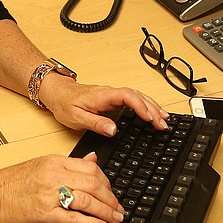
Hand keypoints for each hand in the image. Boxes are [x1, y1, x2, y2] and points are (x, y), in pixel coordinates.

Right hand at [0, 152, 122, 222]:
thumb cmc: (14, 180)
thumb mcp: (43, 164)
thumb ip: (70, 163)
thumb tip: (94, 160)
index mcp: (55, 161)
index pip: (90, 168)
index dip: (107, 182)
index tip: (112, 193)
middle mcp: (54, 175)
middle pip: (93, 184)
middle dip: (110, 198)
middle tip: (119, 209)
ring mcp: (49, 194)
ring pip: (86, 200)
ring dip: (105, 211)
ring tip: (115, 220)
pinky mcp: (43, 212)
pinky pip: (73, 218)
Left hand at [38, 77, 168, 137]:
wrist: (57, 93)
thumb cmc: (65, 104)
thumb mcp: (76, 117)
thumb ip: (95, 123)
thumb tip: (113, 129)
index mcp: (103, 95)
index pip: (127, 96)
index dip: (140, 106)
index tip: (150, 118)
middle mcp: (110, 93)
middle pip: (137, 96)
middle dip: (152, 109)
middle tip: (163, 124)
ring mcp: (113, 95)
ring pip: (138, 96)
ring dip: (152, 106)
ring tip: (165, 119)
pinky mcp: (113, 99)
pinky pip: (134, 99)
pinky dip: (146, 105)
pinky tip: (153, 113)